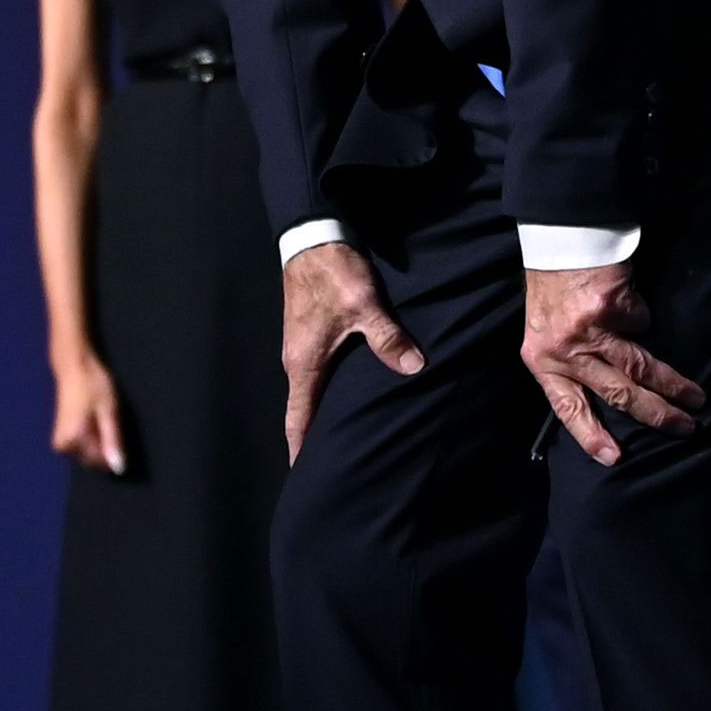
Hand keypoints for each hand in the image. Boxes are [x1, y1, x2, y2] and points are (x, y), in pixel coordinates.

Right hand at [51, 354, 126, 475]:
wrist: (73, 366)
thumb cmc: (93, 384)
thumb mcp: (109, 412)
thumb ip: (112, 441)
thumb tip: (118, 469)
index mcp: (74, 439)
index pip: (101, 461)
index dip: (114, 448)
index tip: (113, 427)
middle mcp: (63, 445)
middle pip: (93, 460)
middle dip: (104, 445)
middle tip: (106, 419)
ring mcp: (60, 443)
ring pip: (88, 454)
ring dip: (98, 441)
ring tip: (98, 417)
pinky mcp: (61, 439)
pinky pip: (82, 448)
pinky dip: (91, 438)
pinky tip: (92, 419)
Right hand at [277, 241, 423, 462]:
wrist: (311, 236)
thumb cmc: (331, 272)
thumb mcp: (364, 306)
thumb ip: (387, 339)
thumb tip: (413, 368)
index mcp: (304, 363)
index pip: (298, 418)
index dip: (301, 449)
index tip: (303, 475)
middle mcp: (297, 360)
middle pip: (304, 409)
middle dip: (314, 438)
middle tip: (331, 464)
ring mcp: (301, 346)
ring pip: (312, 391)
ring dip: (322, 413)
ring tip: (340, 436)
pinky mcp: (310, 333)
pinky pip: (317, 373)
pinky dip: (327, 391)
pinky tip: (347, 394)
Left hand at [519, 262, 705, 467]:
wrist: (557, 244)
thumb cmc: (552, 294)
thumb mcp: (546, 335)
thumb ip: (571, 364)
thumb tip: (609, 397)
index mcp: (542, 361)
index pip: (567, 407)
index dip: (591, 435)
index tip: (615, 458)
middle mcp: (564, 350)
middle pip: (617, 392)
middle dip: (656, 414)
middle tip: (684, 428)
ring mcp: (589, 329)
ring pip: (640, 366)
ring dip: (673, 385)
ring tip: (697, 398)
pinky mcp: (613, 306)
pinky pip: (641, 321)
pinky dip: (642, 317)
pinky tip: (631, 303)